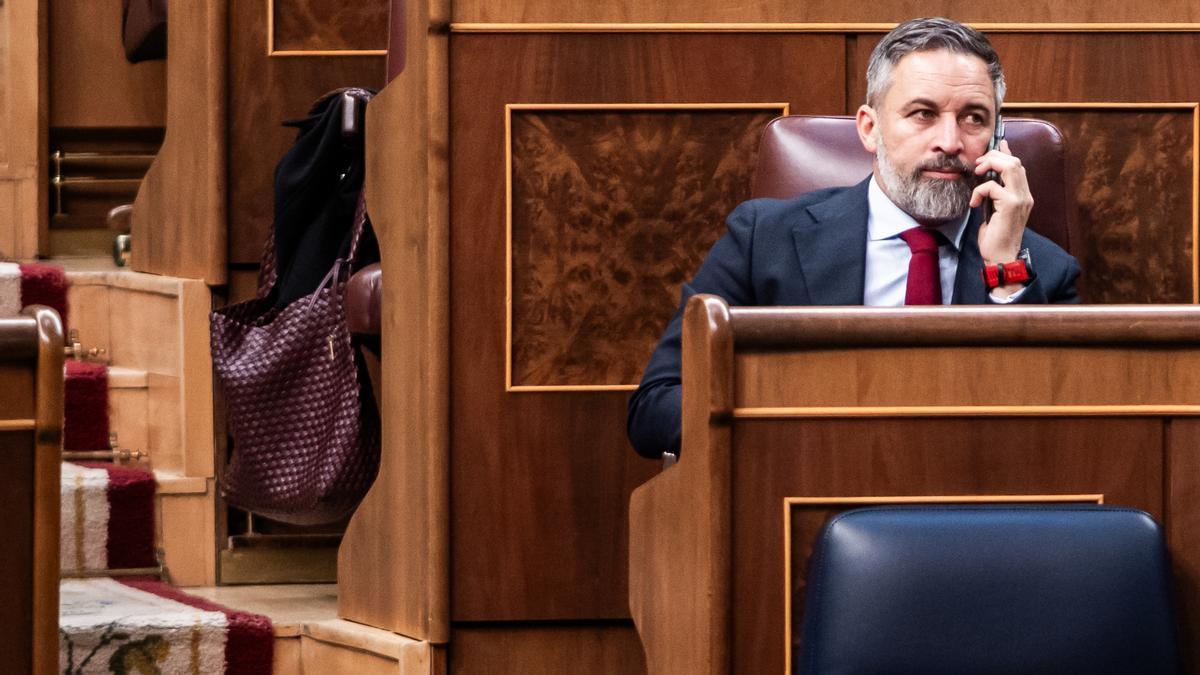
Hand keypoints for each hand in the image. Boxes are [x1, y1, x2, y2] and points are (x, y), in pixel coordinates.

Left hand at [970, 139, 1032, 265]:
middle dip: (994, 156)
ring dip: (990, 165)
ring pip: (1010, 167)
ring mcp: (1021, 199)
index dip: (1006, 152)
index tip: (994, 146)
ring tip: (977, 173)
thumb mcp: (993, 210)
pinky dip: (979, 190)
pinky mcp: (1011, 205)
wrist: (1000, 256)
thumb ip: (993, 194)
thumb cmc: (995, 236)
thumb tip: (987, 178)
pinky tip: (974, 202)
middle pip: (1015, 161)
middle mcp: (1025, 194)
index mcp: (1022, 194)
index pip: (1018, 165)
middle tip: (978, 164)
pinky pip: (993, 186)